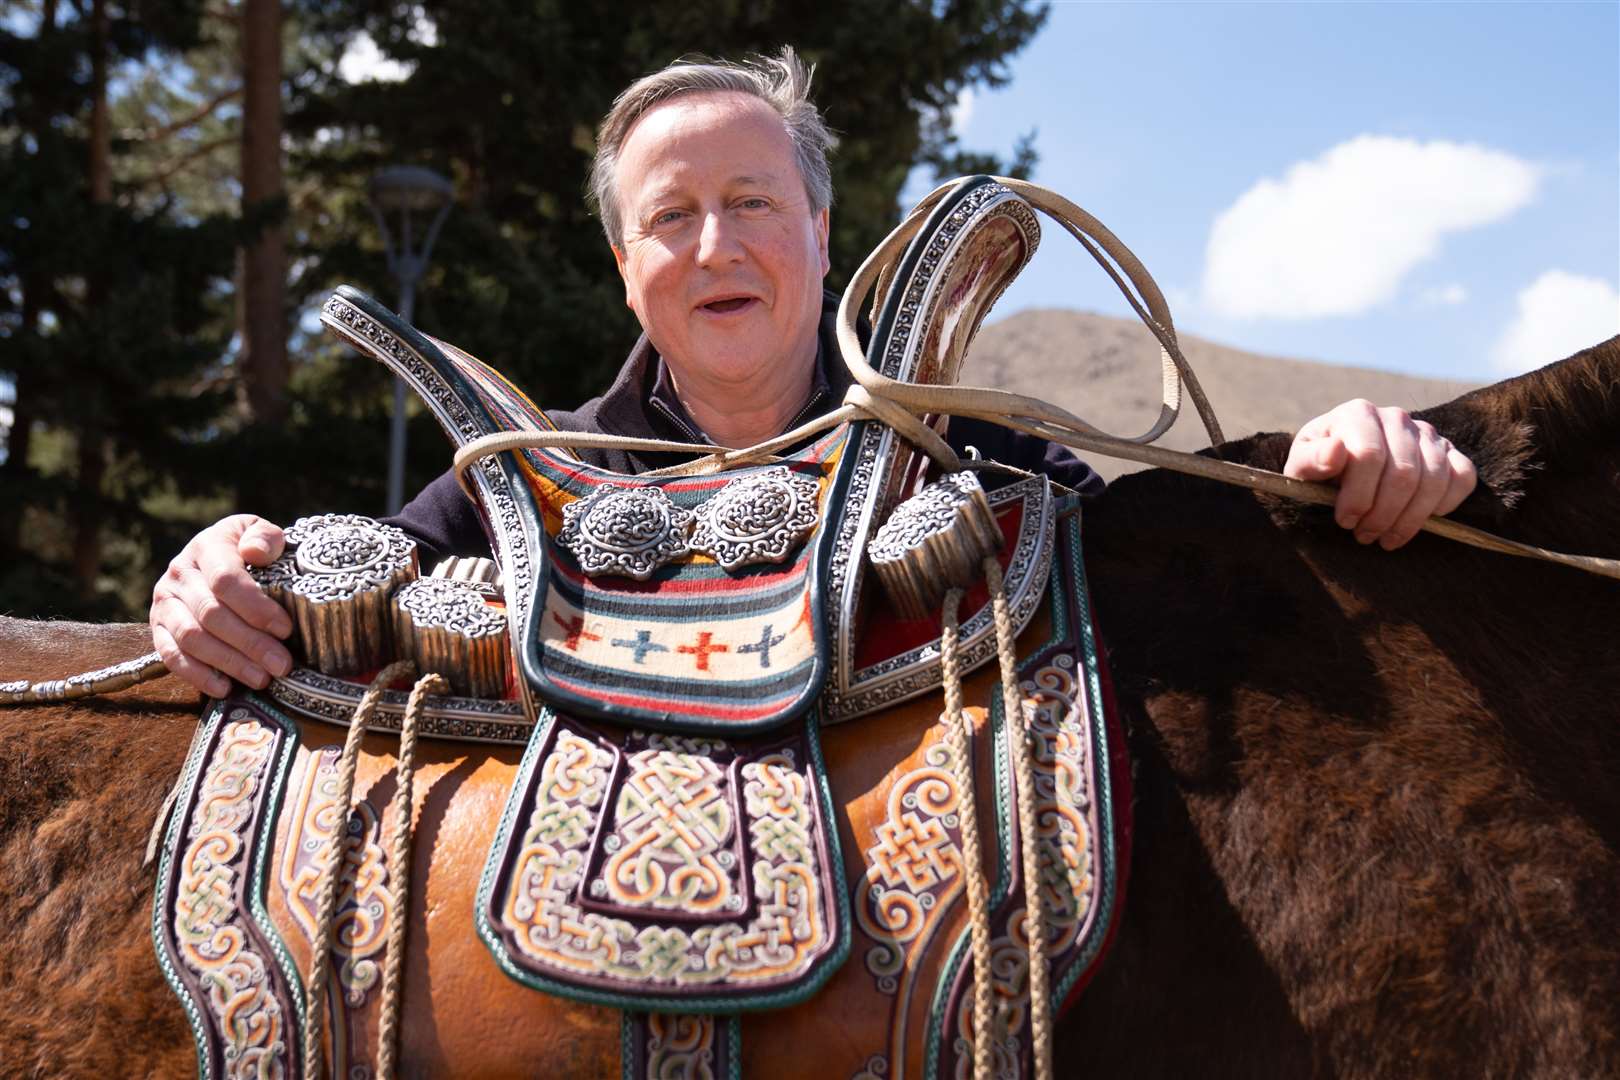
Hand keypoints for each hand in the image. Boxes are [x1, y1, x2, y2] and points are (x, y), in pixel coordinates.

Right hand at [150, 515, 292, 696]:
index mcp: (206, 547)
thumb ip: (265, 537)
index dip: (256, 608)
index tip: (285, 629)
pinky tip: (225, 688)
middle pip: (211, 614)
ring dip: (228, 663)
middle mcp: (179, 574)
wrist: (218, 555)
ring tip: (262, 679)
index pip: (226, 580)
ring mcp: (165, 603)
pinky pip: (170, 656)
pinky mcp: (158, 628)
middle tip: (281, 665)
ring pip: (192, 638)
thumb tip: (256, 553)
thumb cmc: (248, 548)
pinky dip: (197, 675)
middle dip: (250, 643)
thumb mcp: (260, 533)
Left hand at [1284, 399, 1476, 550]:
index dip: (1359, 496)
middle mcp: (1396, 417)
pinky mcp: (1449, 451)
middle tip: (1365, 536)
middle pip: (1403, 473)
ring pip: (1433, 480)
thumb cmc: (1319, 468)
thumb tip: (1336, 451)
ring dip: (1410, 518)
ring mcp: (1427, 433)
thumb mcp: (1301, 466)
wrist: (1341, 464)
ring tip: (1386, 537)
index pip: (1369, 457)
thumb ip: (1311, 460)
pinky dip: (1446, 504)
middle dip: (1383, 514)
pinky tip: (1421, 520)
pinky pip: (1463, 477)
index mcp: (1358, 413)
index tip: (1345, 521)